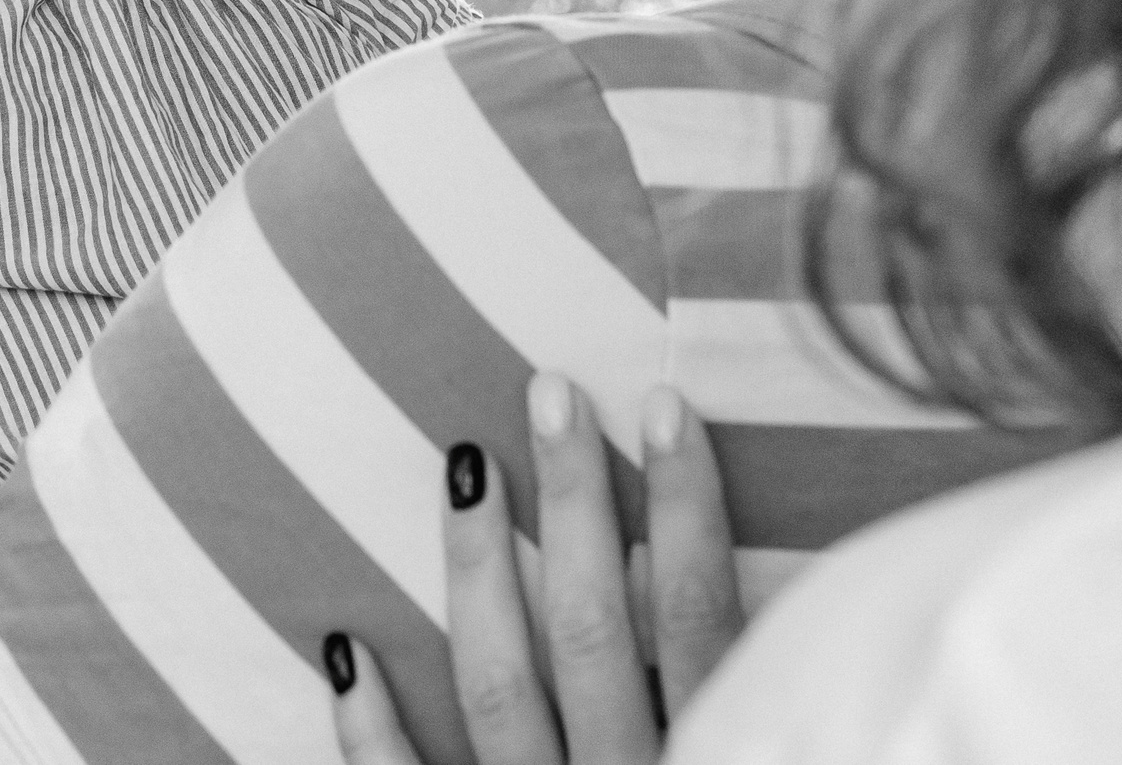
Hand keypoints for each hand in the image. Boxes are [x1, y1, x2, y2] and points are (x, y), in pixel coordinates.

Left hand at [329, 377, 740, 763]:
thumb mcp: (773, 756)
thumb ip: (753, 670)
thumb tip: (773, 568)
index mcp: (713, 753)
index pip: (699, 615)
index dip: (686, 509)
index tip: (666, 405)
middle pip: (591, 628)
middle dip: (572, 503)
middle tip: (551, 392)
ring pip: (499, 689)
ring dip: (479, 571)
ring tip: (466, 466)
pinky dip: (370, 727)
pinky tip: (348, 648)